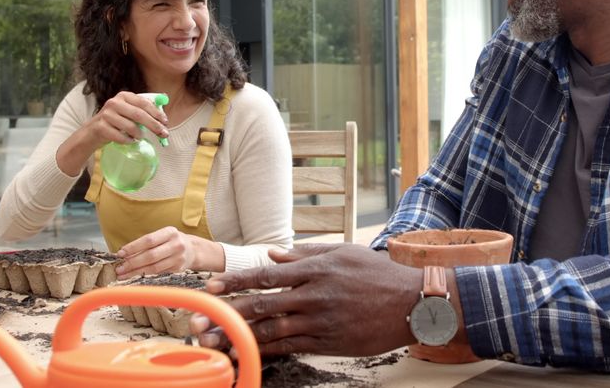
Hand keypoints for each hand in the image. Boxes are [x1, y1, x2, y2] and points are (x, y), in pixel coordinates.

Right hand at [84, 91, 168, 147]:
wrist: (92, 132)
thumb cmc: (115, 122)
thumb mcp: (128, 112)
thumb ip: (143, 111)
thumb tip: (164, 116)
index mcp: (124, 96)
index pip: (144, 103)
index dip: (156, 113)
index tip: (166, 122)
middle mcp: (114, 102)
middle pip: (139, 115)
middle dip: (154, 125)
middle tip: (164, 134)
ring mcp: (106, 115)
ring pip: (130, 127)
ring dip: (139, 135)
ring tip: (139, 137)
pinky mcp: (101, 127)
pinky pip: (120, 137)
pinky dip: (128, 141)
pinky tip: (129, 141)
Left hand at [115, 226, 221, 277]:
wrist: (193, 250)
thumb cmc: (172, 241)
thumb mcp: (163, 235)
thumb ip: (147, 242)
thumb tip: (124, 253)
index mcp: (170, 232)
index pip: (148, 240)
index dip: (133, 247)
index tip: (120, 253)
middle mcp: (176, 244)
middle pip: (151, 255)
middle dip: (132, 263)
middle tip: (119, 268)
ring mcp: (179, 258)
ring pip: (154, 267)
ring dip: (136, 272)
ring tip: (123, 274)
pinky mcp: (178, 269)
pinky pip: (159, 273)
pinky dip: (145, 276)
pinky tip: (135, 277)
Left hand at [190, 244, 421, 356]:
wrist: (412, 303)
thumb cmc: (377, 274)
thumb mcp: (343, 253)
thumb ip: (305, 253)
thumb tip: (273, 253)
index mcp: (316, 269)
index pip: (266, 274)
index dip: (235, 282)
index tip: (210, 289)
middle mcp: (314, 295)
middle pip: (262, 305)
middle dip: (225, 314)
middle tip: (197, 322)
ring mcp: (321, 321)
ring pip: (272, 331)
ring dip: (239, 338)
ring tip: (213, 344)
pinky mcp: (329, 342)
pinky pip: (291, 348)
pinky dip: (265, 352)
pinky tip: (247, 356)